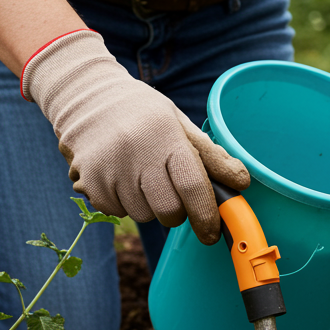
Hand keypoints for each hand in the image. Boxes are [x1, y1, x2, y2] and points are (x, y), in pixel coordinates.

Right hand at [22, 30, 248, 243]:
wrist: (86, 97)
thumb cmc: (142, 113)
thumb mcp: (179, 123)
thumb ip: (211, 155)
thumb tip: (242, 182)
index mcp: (166, 136)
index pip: (193, 187)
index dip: (206, 215)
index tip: (211, 232)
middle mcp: (137, 153)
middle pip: (169, 210)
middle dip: (177, 213)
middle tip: (173, 195)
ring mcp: (109, 169)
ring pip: (143, 215)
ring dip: (149, 206)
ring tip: (142, 176)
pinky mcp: (89, 182)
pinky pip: (117, 212)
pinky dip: (124, 203)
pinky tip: (121, 177)